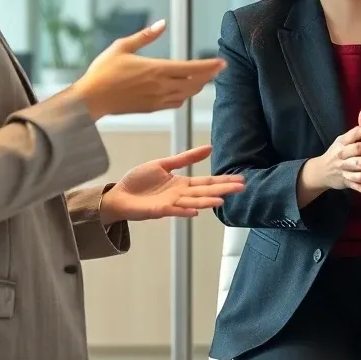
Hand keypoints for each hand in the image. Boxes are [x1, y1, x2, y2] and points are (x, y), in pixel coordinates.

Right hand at [72, 20, 225, 118]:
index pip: (191, 68)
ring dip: (198, 86)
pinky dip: (184, 96)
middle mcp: (160, 86)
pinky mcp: (151, 108)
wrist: (90, 100)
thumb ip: (145, 36)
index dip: (209, 66)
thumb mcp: (122, 47)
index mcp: (156, 69)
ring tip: (205, 78)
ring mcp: (157, 99)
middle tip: (218, 68)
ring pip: (186, 94)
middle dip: (208, 76)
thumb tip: (162, 23)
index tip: (222, 62)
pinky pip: (175, 103)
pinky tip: (185, 91)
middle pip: (194, 83)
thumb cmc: (103, 71)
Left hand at [98, 145, 244, 222]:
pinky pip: (174, 210)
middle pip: (205, 191)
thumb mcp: (163, 164)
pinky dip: (185, 211)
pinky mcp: (158, 210)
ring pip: (193, 202)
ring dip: (207, 201)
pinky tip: (196, 211)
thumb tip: (209, 148)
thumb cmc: (139, 181)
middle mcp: (180, 195)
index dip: (223, 180)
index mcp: (182, 183)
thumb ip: (185, 158)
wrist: (118, 195)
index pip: (207, 181)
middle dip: (223, 189)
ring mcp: (171, 203)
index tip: (240, 179)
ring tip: (222, 200)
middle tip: (241, 188)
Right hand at [305, 122, 360, 193]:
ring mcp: (342, 168)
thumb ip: (358, 129)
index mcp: (342, 142)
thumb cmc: (338, 152)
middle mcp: (341, 154)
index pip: (354, 134)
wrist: (322, 172)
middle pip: (357, 149)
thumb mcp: (345, 140)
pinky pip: (357, 182)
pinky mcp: (345, 180)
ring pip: (357, 167)